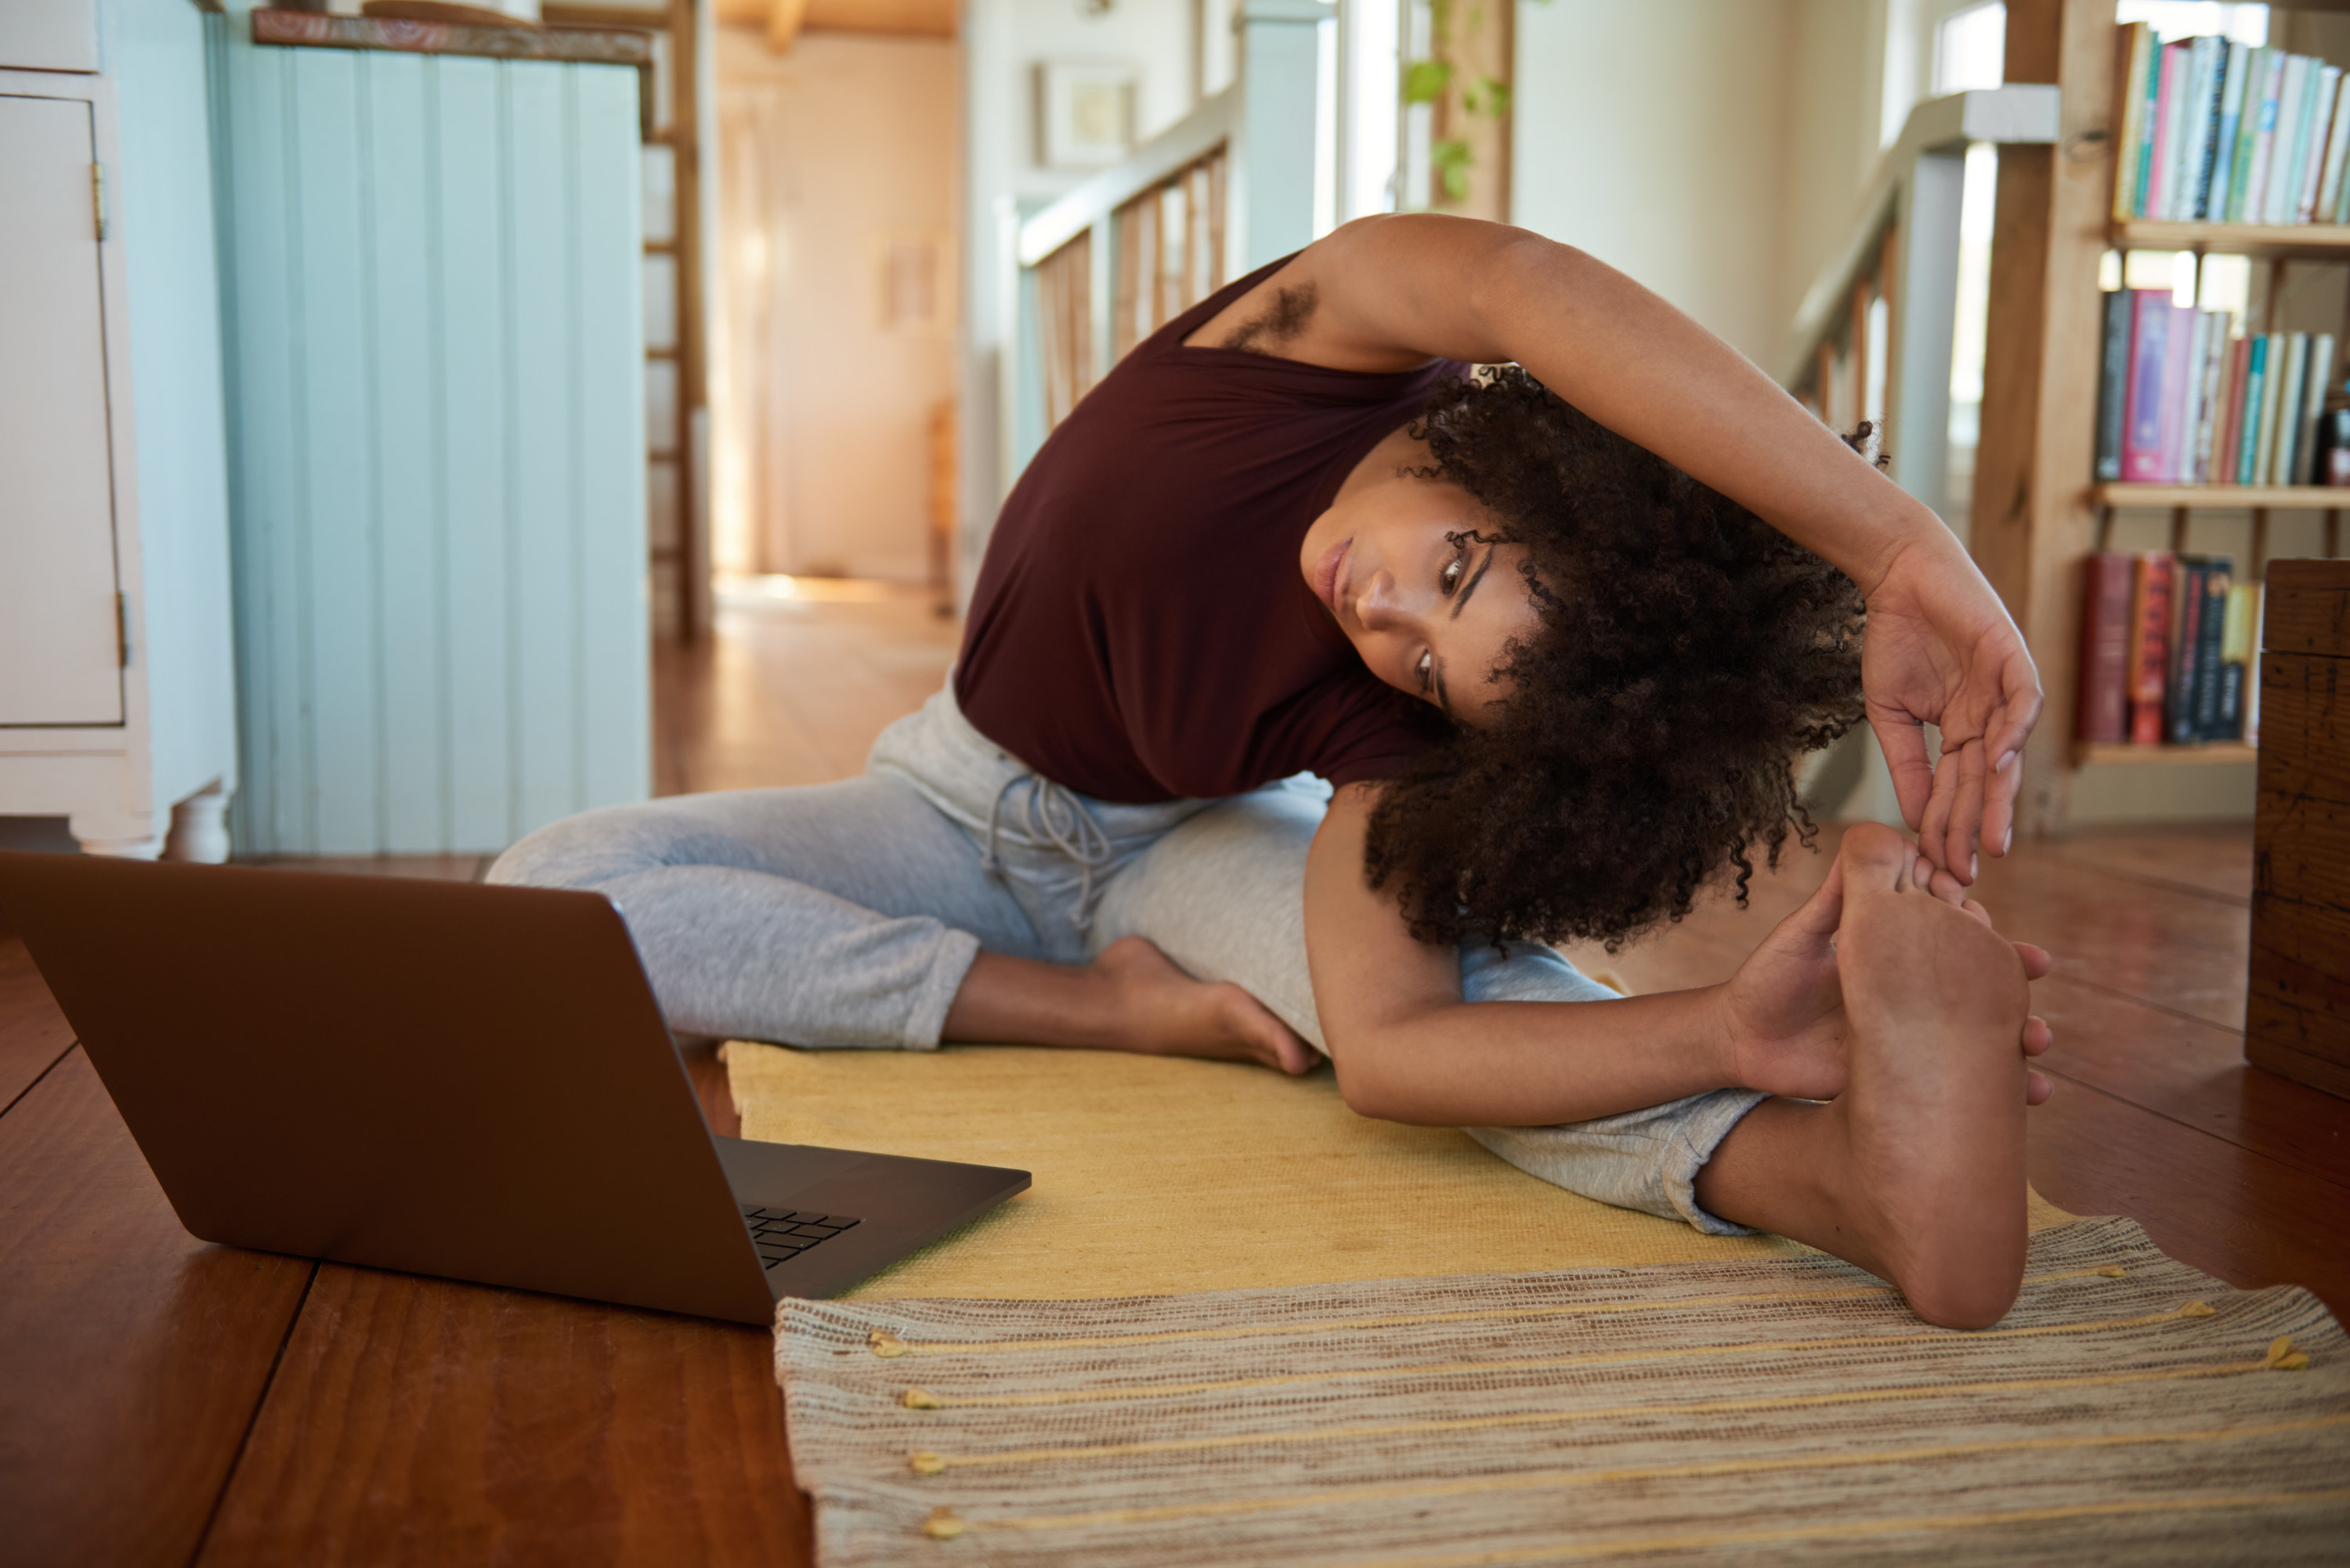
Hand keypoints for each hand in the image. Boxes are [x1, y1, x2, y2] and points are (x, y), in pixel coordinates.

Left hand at [1719, 838, 2054, 1102]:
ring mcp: (1911, 1039)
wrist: (1740, 1043)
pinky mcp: (1903, 1078)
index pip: (1953, 941)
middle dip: (2015, 986)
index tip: (2007, 933)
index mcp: (1895, 959)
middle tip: (2037, 974)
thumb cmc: (1768, 979)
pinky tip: (2028, 1096)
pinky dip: (1995, 1092)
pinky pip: (1954, 1085)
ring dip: (2017, 1041)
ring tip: (2037, 1044)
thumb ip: (1835, 900)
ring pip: (1977, 1039)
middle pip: (1978, 990)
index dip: (1984, 934)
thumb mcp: (1802, 936)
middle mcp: (1911, 999)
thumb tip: (1865, 842)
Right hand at [1860, 538, 2044, 880]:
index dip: (1947, 829)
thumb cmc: (1894, 639)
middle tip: (1970, 870)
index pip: (1956, 790)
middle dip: (1979, 827)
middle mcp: (1989, 719)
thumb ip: (1907, 764)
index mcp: (1960, 732)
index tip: (1937, 869)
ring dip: (2001, 797)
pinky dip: (2013, 733)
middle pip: (1987, 783)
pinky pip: (2023, 703)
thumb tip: (1914, 818)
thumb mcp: (1890, 715)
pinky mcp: (2012, 658)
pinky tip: (1994, 764)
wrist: (1898, 577)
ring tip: (1991, 838)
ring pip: (2008, 754)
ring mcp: (2003, 691)